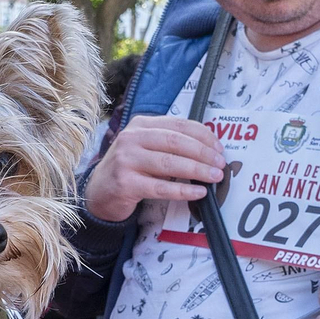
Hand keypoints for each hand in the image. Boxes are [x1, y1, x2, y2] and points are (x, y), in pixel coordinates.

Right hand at [84, 116, 226, 222]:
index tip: (219, 148)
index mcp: (141, 125)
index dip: (203, 136)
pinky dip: (183, 190)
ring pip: (170, 163)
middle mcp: (131, 138)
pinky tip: (198, 192)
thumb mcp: (145, 148)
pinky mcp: (126, 183)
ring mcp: (126, 160)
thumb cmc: (129, 170)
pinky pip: (161, 187)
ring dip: (197, 170)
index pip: (178, 125)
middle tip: (221, 164)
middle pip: (176, 142)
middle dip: (203, 153)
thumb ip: (169, 144)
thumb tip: (208, 148)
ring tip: (215, 177)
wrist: (99, 193)